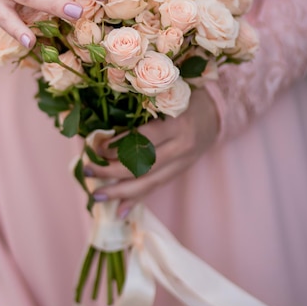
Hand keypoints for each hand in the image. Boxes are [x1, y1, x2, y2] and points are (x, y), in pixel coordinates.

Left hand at [85, 88, 219, 217]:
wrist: (217, 112)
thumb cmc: (187, 95)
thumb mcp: (168, 94)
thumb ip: (143, 107)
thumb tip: (106, 128)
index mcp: (179, 122)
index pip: (146, 138)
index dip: (120, 145)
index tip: (97, 147)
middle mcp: (183, 146)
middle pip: (144, 166)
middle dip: (112, 171)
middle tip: (88, 169)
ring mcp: (183, 162)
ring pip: (149, 182)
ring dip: (120, 191)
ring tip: (97, 195)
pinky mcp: (180, 171)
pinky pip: (157, 188)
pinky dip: (137, 200)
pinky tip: (120, 211)